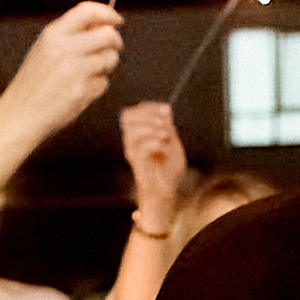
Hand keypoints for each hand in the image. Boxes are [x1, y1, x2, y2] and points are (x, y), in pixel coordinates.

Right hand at [12, 2, 123, 136]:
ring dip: (108, 65)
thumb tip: (103, 25)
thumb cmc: (34, 83)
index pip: (87, 11)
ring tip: (93, 72)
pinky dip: (98, 86)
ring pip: (110, 59)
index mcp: (52, 35)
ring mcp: (73, 71)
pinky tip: (81, 91)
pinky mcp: (81, 92)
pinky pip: (104, 83)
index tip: (117, 20)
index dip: (107, 13)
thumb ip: (70, 36)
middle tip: (115, 48)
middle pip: (107, 35)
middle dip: (116, 41)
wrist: (19, 114)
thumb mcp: (44, 49)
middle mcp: (63, 49)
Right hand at [120, 100, 187, 226]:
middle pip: (127, 118)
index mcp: (137, 135)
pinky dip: (156, 143)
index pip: (131, 113)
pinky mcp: (138, 165)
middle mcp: (131, 143)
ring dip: (152, 128)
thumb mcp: (172, 142)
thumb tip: (165, 108)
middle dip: (148, 114)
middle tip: (166, 122)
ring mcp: (133, 154)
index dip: (148, 107)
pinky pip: (141, 148)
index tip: (166, 110)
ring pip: (132, 131)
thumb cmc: (168, 169)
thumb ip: (167, 126)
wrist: (167, 193)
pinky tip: (165, 148)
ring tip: (166, 135)